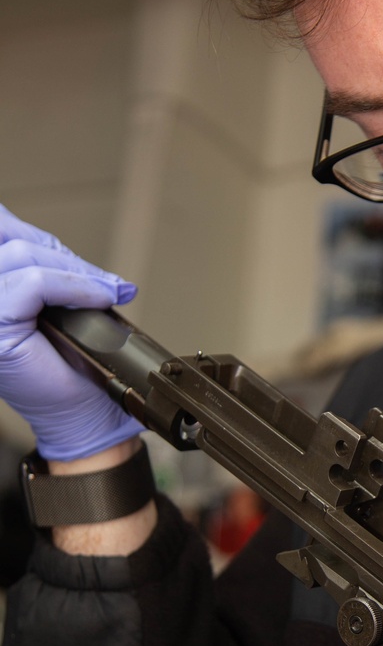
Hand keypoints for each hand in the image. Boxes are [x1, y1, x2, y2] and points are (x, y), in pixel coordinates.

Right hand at [0, 204, 140, 460]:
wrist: (85, 414)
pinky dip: (75, 287)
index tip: (72, 260)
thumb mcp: (56, 302)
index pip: (0, 231)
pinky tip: (101, 299)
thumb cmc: (72, 365)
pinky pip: (35, 284)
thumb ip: (43, 268)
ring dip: (76, 270)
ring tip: (109, 291)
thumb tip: (50, 239)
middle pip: (11, 240)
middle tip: (105, 282)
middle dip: (63, 255)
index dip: (36, 235)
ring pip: (23, 256)